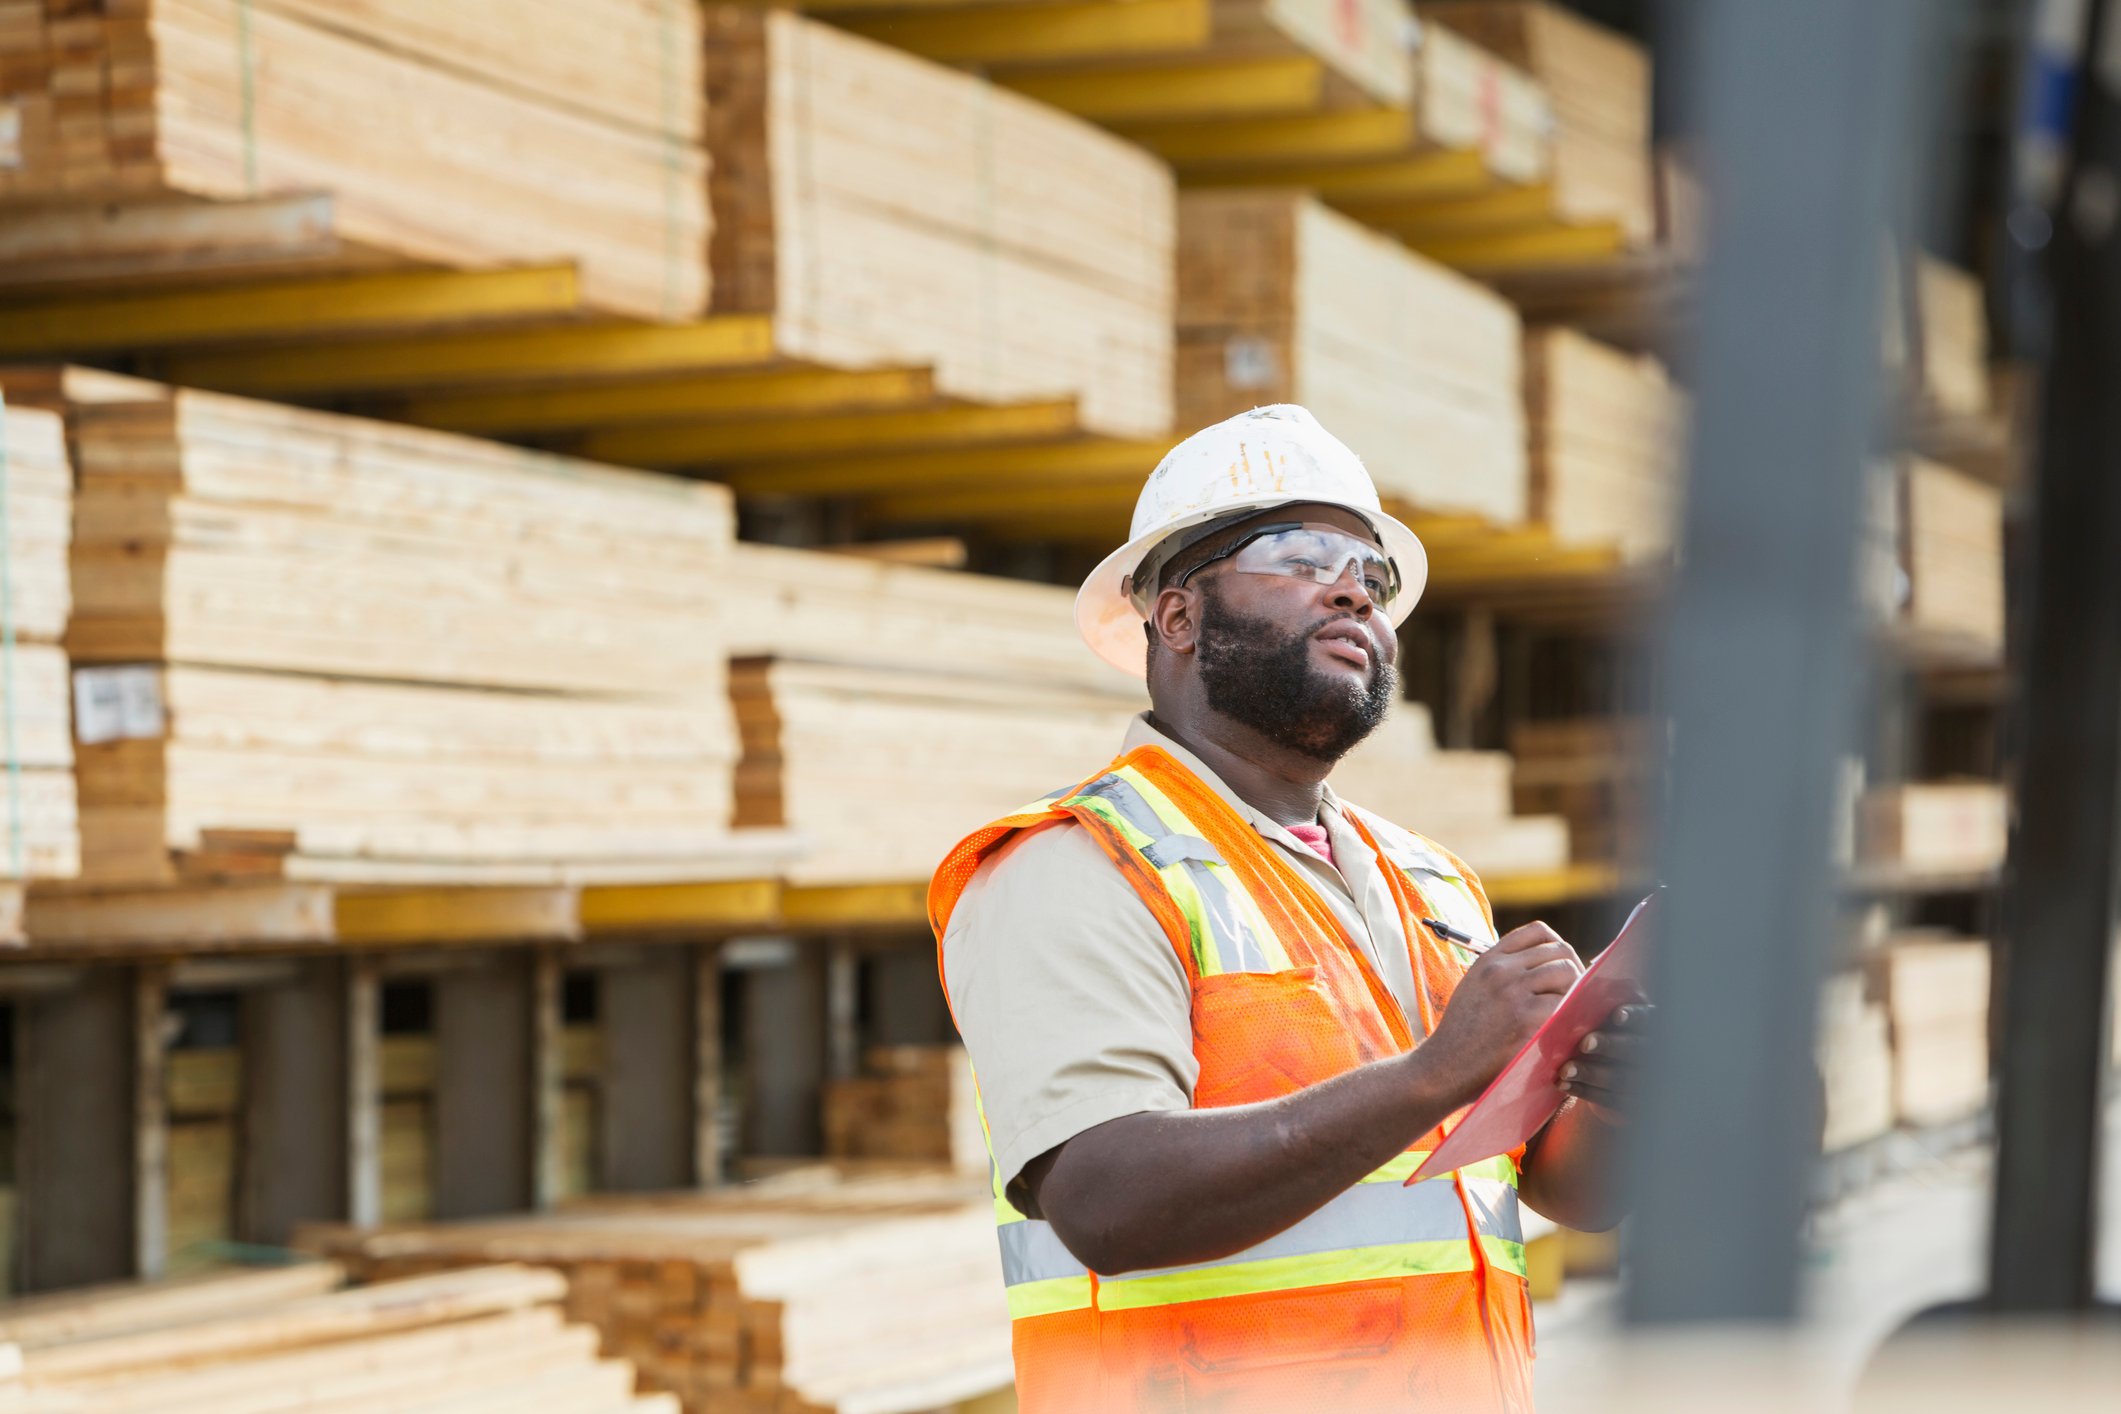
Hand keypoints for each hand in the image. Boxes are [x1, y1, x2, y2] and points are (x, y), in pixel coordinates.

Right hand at [1422, 922, 1583, 1105]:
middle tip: (1571, 995)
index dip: (1557, 947)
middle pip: (1560, 951)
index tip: (1559, 967)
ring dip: (1574, 992)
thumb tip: (1546, 967)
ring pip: (1567, 973)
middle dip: (1573, 971)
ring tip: (1565, 1012)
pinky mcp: (1526, 1019)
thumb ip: (1503, 972)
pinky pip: (1566, 1003)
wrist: (1444, 1065)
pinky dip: (1570, 1015)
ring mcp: (1513, 992)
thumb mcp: (1474, 987)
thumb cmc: (1463, 1034)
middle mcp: (1502, 970)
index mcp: (1489, 959)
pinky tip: (1560, 1028)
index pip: (1538, 931)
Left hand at [1561, 1001, 1651, 1119]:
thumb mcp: (1609, 1028)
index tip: (1616, 1015)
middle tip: (1585, 1043)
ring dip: (1590, 1072)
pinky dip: (1584, 1091)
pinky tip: (1564, 1084)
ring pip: (1619, 1077)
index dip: (1634, 1016)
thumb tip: (1576, 1012)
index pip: (1647, 1019)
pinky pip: (1609, 1099)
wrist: (1615, 1079)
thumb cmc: (1607, 1040)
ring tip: (1565, 1069)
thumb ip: (1600, 1019)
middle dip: (1609, 1045)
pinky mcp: (1631, 1104)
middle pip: (1634, 1049)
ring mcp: (1645, 1084)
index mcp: (1649, 1028)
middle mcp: (1653, 1055)